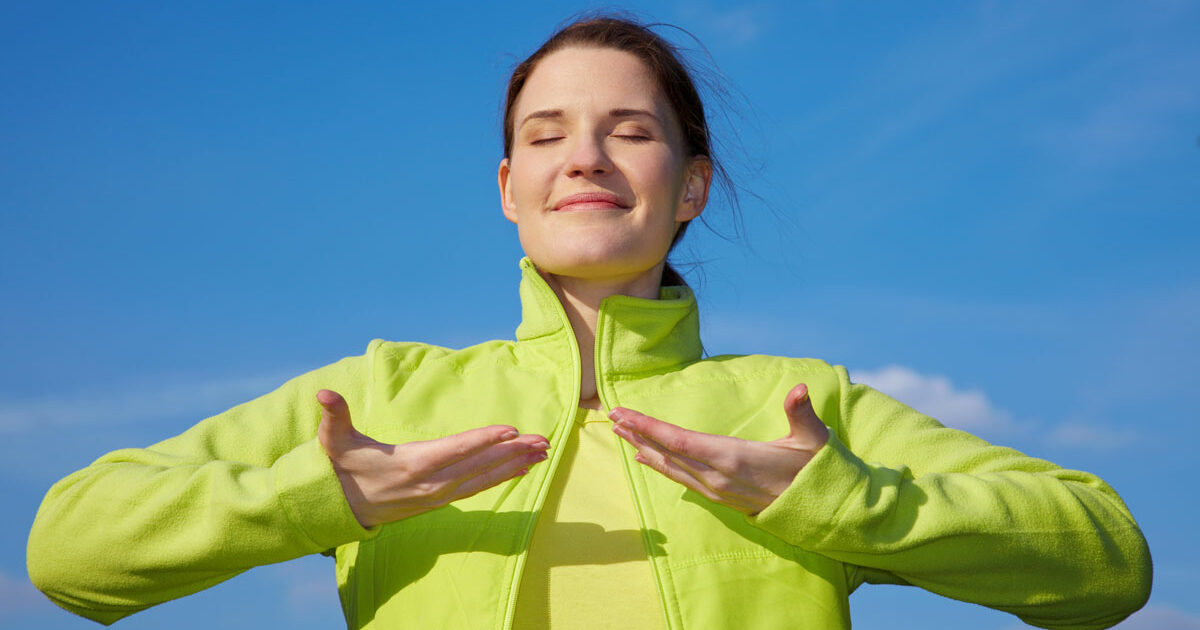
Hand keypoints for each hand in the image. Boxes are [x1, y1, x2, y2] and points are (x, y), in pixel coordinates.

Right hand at [316, 389, 549, 527]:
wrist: (340, 508)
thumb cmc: (342, 467)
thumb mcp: (334, 440)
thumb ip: (335, 415)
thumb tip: (323, 394)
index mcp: (411, 463)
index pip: (455, 449)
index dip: (484, 439)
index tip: (511, 430)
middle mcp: (431, 482)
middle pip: (479, 465)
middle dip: (514, 452)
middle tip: (544, 440)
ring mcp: (439, 494)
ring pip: (484, 478)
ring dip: (515, 465)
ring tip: (543, 454)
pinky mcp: (442, 500)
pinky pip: (478, 488)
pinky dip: (502, 478)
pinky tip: (522, 469)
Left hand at [609, 383, 828, 514]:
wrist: (821, 510)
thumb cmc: (815, 469)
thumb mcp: (813, 439)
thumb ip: (802, 412)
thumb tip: (800, 389)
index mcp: (733, 457)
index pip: (679, 440)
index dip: (648, 426)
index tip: (624, 413)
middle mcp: (718, 476)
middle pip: (667, 452)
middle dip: (637, 433)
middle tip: (611, 415)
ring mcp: (717, 489)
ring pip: (671, 467)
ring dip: (644, 448)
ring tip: (620, 432)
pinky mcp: (719, 497)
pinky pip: (681, 479)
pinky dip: (660, 465)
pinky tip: (646, 457)